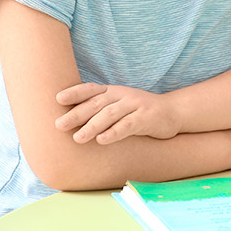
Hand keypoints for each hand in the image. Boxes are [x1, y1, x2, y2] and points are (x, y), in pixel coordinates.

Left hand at [55, 83, 179, 144]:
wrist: (172, 112)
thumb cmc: (139, 112)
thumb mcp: (118, 107)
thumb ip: (99, 111)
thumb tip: (68, 122)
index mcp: (113, 91)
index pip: (91, 89)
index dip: (75, 92)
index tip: (57, 99)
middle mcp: (122, 95)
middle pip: (97, 103)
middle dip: (77, 114)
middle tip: (58, 125)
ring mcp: (135, 105)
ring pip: (110, 114)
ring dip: (93, 125)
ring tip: (78, 138)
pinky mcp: (146, 117)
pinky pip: (128, 125)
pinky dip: (114, 132)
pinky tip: (102, 140)